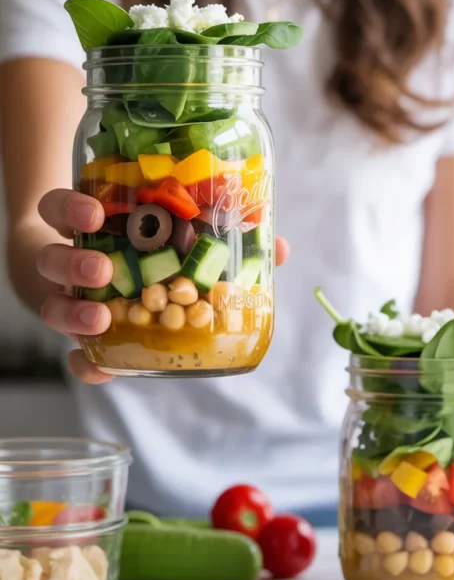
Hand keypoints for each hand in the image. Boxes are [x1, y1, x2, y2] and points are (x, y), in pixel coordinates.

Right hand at [37, 188, 289, 384]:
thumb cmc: (141, 252)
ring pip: (50, 306)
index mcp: (87, 228)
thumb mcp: (168, 235)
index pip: (59, 209)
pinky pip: (73, 356)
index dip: (70, 210)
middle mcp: (68, 262)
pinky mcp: (80, 339)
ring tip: (101, 319)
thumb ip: (220, 236)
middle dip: (74, 264)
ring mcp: (68, 301)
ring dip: (74, 314)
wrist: (101, 282)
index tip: (95, 214)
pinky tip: (101, 370)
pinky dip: (86, 365)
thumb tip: (277, 247)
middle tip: (102, 271)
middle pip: (50, 258)